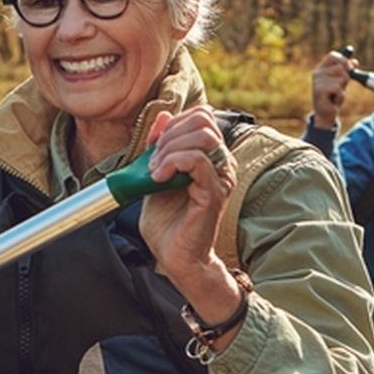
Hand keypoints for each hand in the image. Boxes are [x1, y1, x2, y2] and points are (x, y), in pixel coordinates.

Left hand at [139, 105, 233, 276]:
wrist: (174, 257)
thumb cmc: (168, 223)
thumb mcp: (155, 174)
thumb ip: (160, 146)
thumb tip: (162, 116)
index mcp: (210, 157)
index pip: (201, 117)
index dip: (173, 123)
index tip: (154, 146)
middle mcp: (221, 163)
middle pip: (203, 121)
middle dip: (170, 134)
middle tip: (153, 160)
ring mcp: (221, 177)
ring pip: (202, 136)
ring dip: (170, 148)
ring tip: (155, 170)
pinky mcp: (215, 192)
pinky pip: (197, 160)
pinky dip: (172, 162)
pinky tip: (159, 177)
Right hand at [310, 50, 357, 126]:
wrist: (325, 114)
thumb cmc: (333, 96)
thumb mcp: (341, 81)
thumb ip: (346, 70)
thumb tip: (355, 62)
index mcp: (321, 68)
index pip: (333, 55)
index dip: (344, 59)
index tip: (352, 66)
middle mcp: (318, 73)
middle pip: (341, 66)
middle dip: (346, 77)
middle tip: (340, 86)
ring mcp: (317, 81)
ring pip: (341, 78)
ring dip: (342, 88)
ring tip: (335, 94)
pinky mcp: (320, 90)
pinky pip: (338, 89)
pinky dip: (340, 96)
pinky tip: (333, 100)